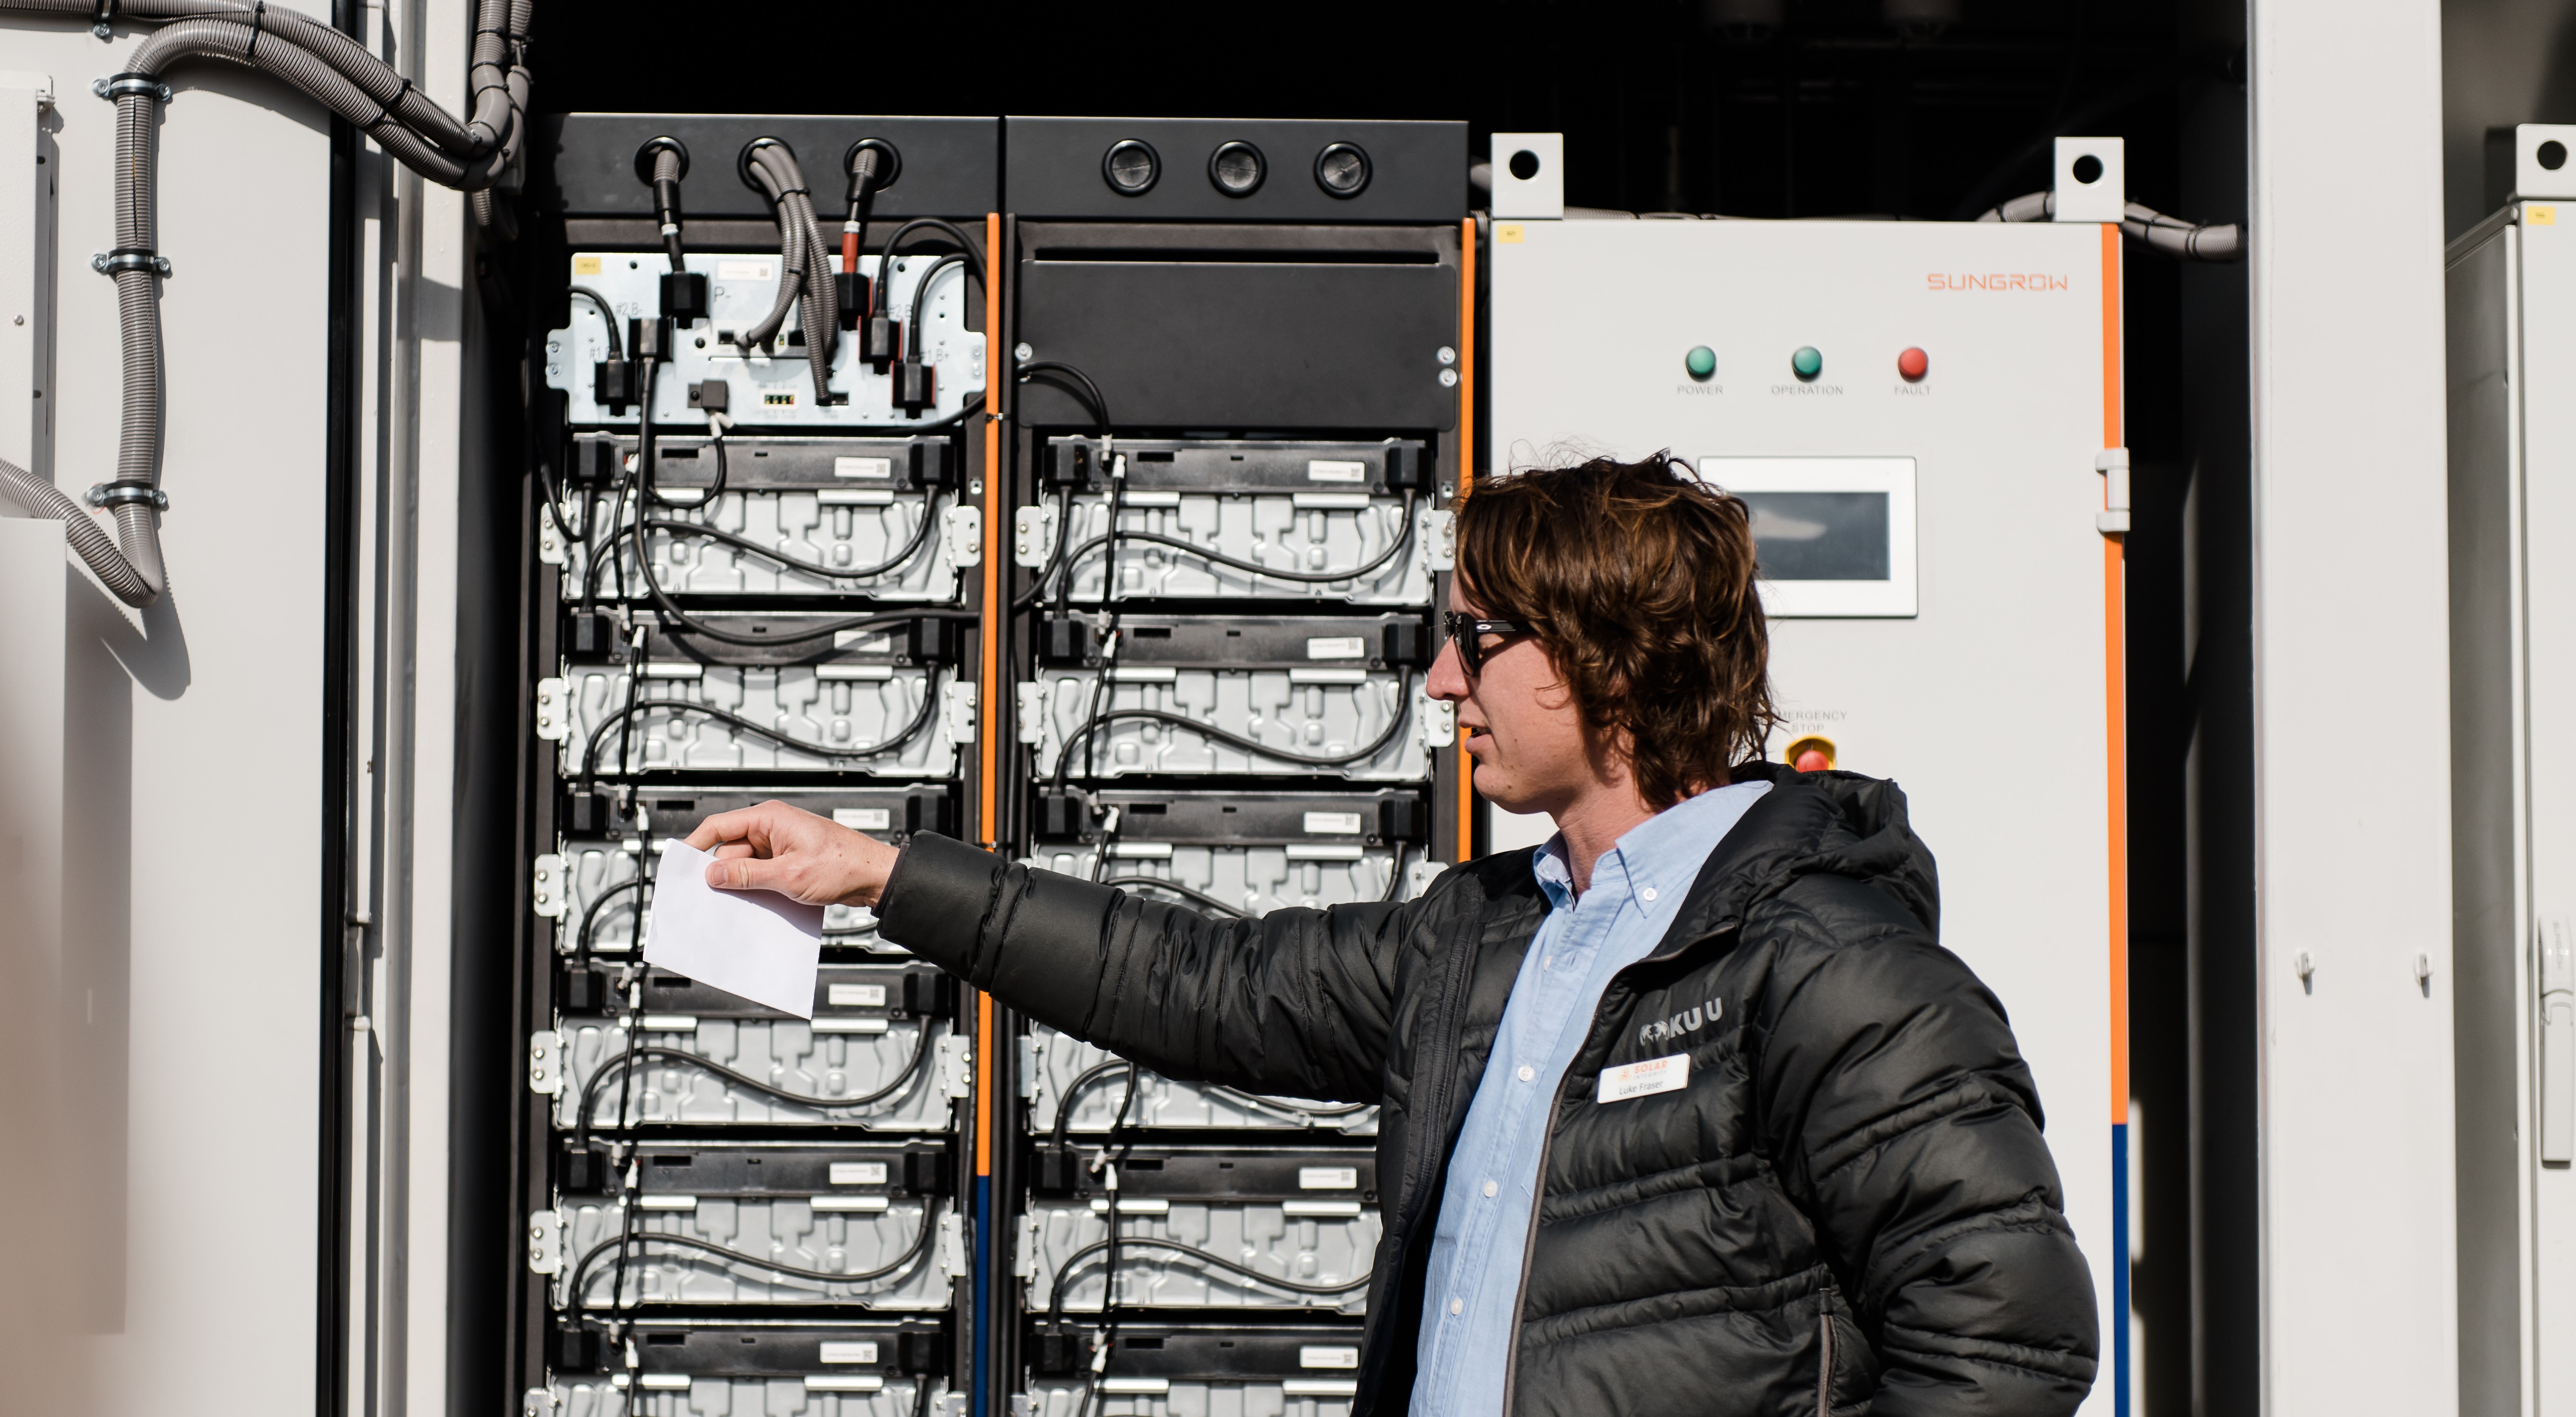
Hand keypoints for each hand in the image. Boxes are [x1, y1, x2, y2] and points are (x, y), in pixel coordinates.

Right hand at [685, 800, 900, 908]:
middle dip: (722, 873)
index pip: (719, 826)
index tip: (681, 866)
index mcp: (769, 818)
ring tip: (744, 902)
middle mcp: (772, 828)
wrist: (875, 877)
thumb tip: (713, 874)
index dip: (697, 845)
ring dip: (742, 884)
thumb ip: (747, 874)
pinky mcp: (788, 862)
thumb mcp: (788, 874)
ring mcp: (780, 846)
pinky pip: (761, 874)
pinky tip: (759, 902)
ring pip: (745, 866)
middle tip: (713, 897)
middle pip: (729, 850)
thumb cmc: (843, 865)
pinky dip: (757, 888)